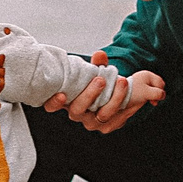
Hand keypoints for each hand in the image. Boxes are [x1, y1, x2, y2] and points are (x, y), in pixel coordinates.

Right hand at [46, 66, 160, 133]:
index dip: (53, 103)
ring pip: (101, 115)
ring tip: (122, 82)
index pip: (51, 106)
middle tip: (100, 80)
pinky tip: (131, 98)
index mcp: (66, 101)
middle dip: (89, 95)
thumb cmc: (95, 83)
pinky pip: (116, 120)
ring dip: (113, 98)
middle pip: (78, 110)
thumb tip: (100, 55)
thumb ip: (96, 64)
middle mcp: (77, 114)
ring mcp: (91, 122)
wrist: (110, 97)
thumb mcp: (94, 72)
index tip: (61, 95)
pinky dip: (124, 108)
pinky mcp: (107, 127)